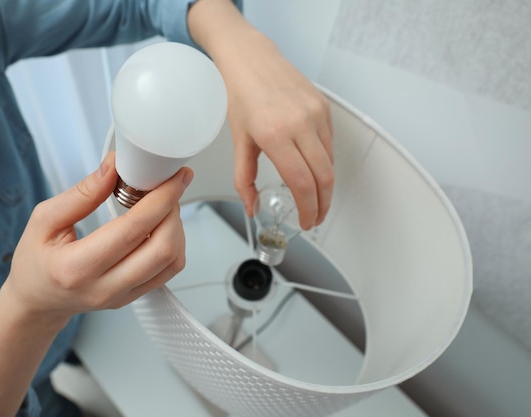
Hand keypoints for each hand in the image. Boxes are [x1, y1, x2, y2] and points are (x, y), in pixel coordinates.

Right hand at [4, 151, 192, 324]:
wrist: (36, 300)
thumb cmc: (36, 260)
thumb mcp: (44, 219)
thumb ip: (82, 193)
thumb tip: (114, 168)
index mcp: (76, 268)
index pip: (133, 230)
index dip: (160, 200)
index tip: (174, 178)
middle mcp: (103, 288)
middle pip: (162, 250)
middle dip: (173, 211)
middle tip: (169, 187)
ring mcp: (121, 296)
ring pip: (172, 262)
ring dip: (176, 228)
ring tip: (163, 205)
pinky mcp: (133, 297)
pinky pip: (168, 272)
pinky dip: (173, 244)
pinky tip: (161, 226)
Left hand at [221, 38, 333, 229]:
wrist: (251, 59)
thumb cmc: (241, 95)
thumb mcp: (238, 141)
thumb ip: (244, 179)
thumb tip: (252, 208)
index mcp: (275, 135)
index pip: (301, 184)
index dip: (308, 209)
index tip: (307, 221)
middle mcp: (300, 124)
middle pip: (324, 178)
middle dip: (322, 204)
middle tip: (315, 217)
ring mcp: (315, 114)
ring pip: (330, 163)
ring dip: (325, 185)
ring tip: (314, 197)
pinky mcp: (324, 107)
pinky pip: (330, 144)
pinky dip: (324, 162)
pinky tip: (313, 168)